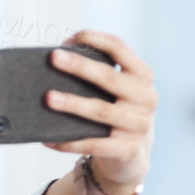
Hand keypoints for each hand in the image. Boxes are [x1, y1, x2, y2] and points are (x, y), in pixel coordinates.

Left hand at [44, 31, 156, 194]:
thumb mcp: (114, 93)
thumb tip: (51, 66)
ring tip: (48, 98)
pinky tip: (48, 140)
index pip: (120, 48)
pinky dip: (70, 142)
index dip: (95, 39)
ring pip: (101, 111)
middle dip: (80, 66)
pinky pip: (95, 145)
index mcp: (142, 76)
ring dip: (73, 104)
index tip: (69, 38)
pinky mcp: (128, 149)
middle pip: (109, 78)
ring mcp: (139, 125)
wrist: (132, 156)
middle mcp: (146, 98)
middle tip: (53, 57)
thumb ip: (96, 78)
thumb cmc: (114, 115)